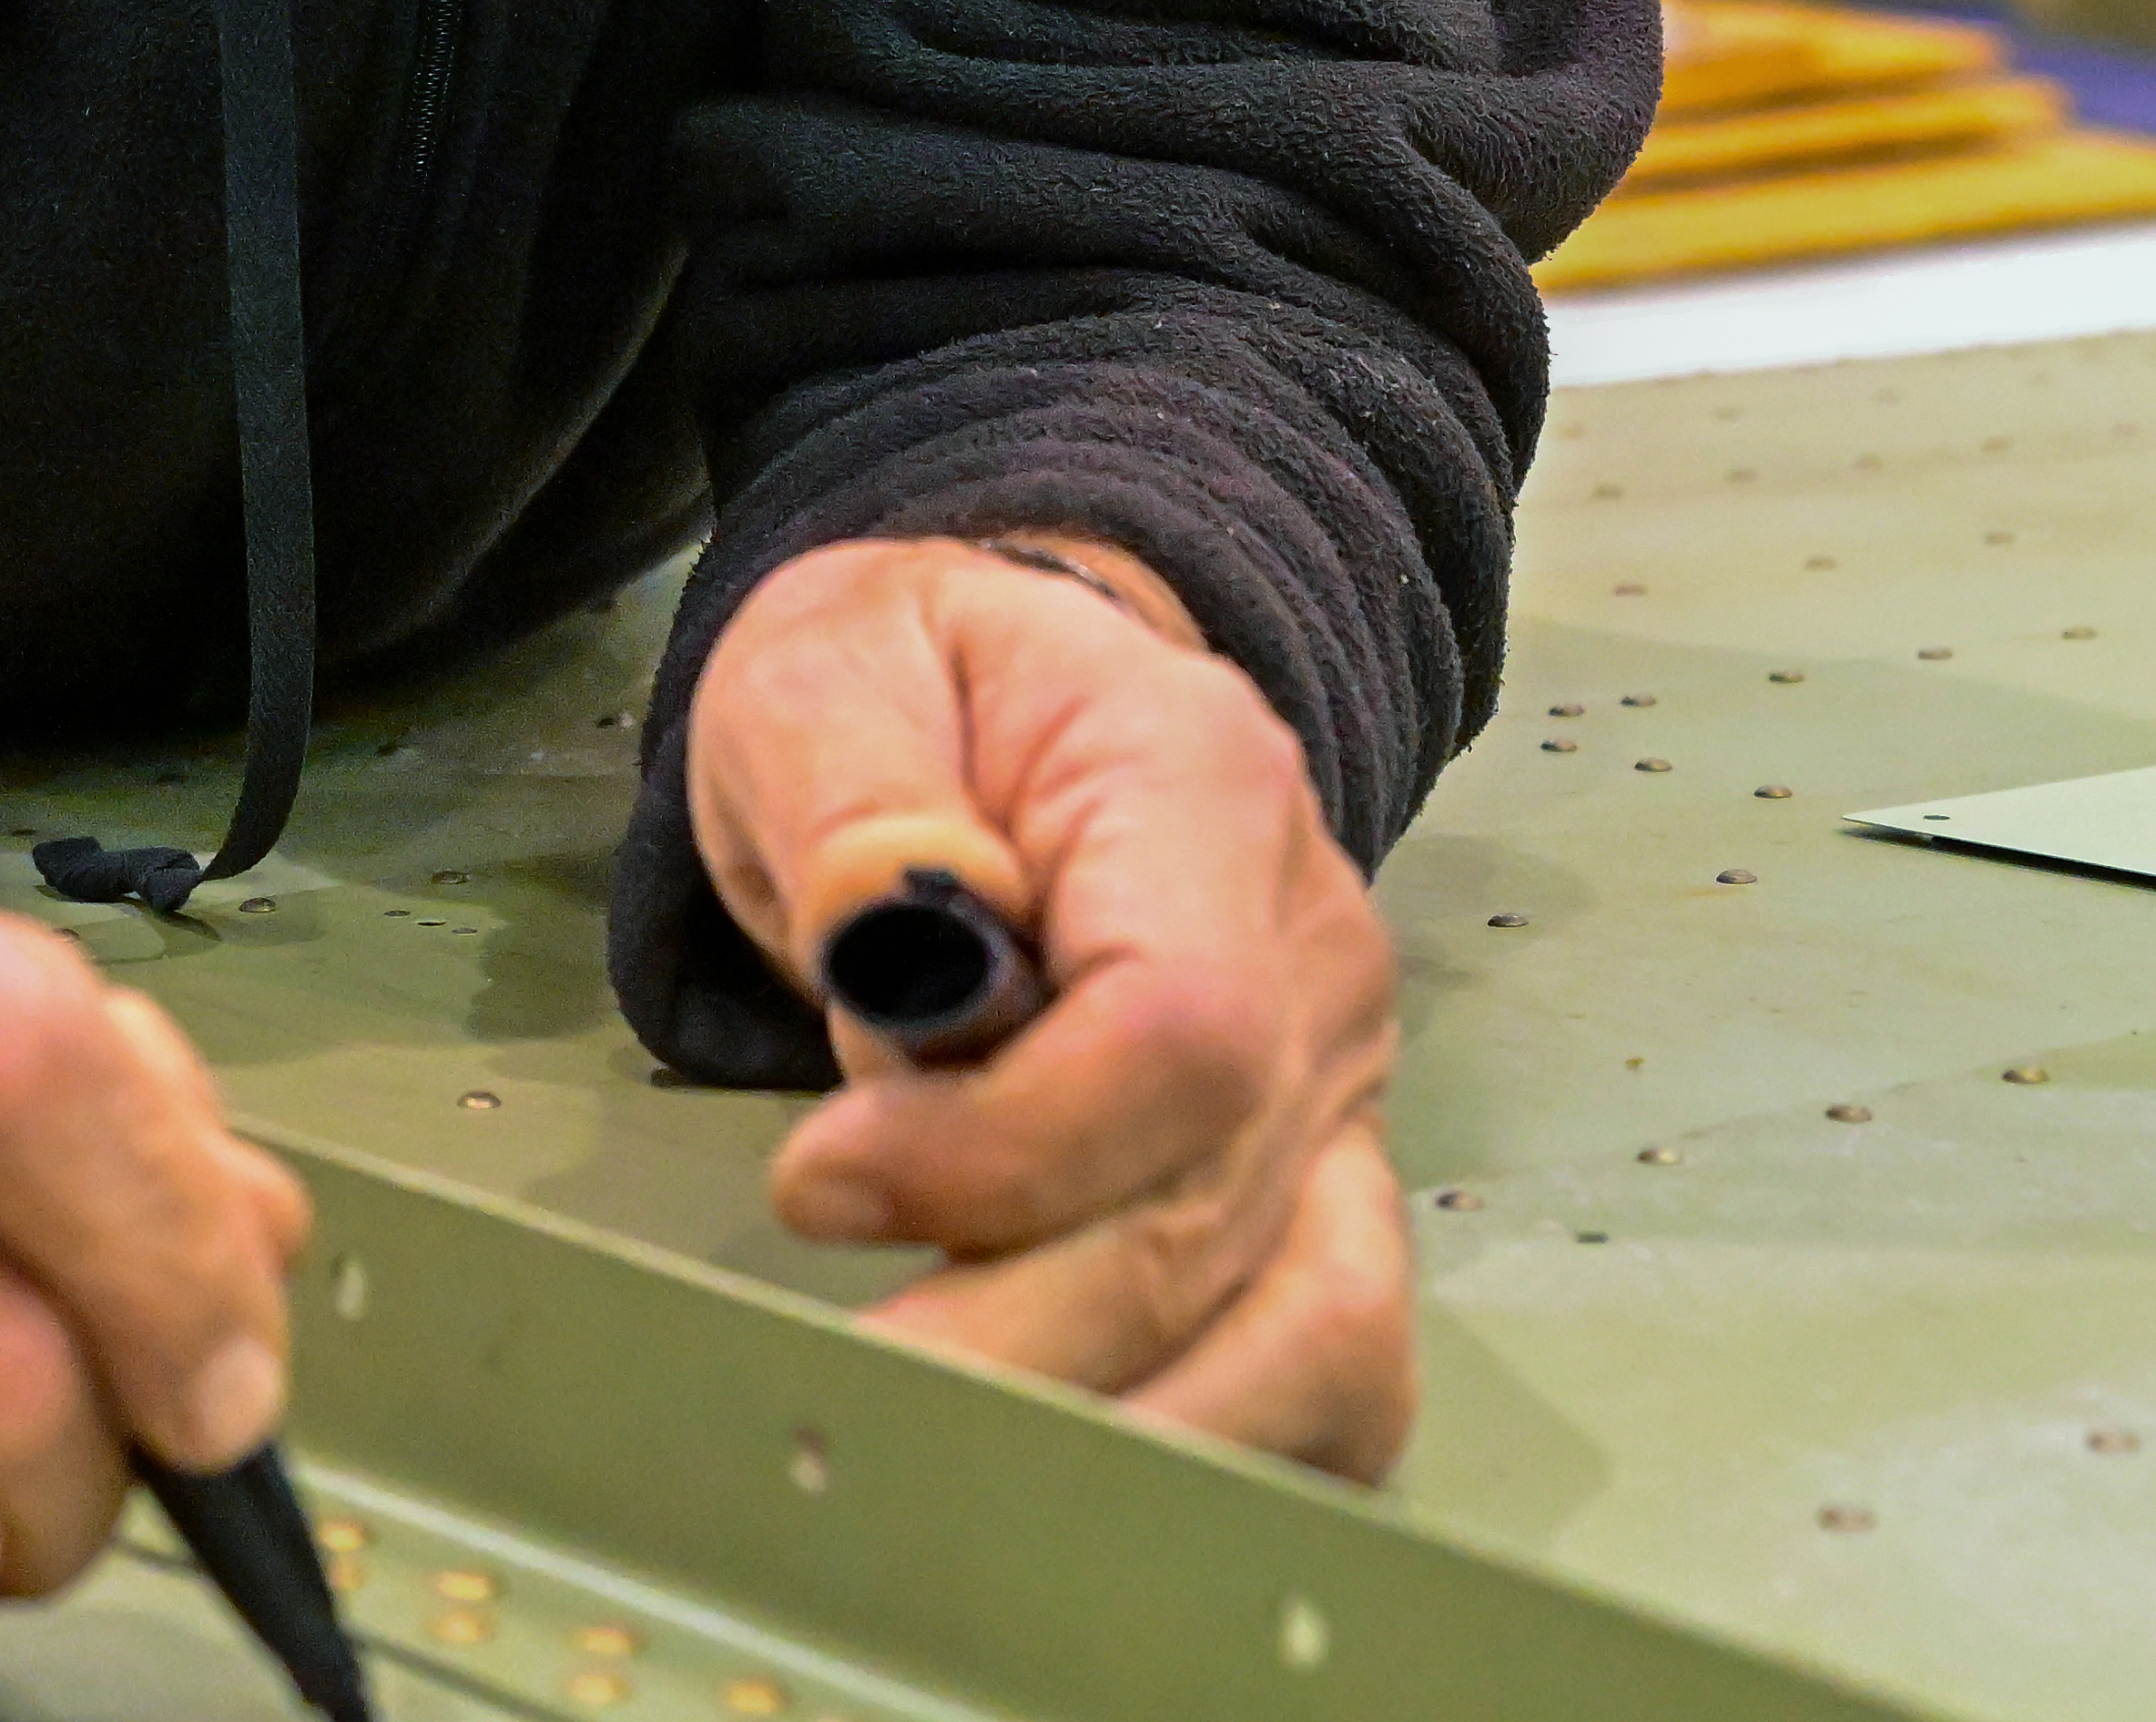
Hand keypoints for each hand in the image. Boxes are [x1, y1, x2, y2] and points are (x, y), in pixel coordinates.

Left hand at [684, 534, 1414, 1475]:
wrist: (1025, 703)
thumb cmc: (917, 690)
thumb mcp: (829, 666)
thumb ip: (850, 792)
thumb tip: (888, 936)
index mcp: (1208, 795)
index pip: (1178, 1030)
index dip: (1006, 1152)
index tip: (815, 1185)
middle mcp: (1316, 964)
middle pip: (1226, 1225)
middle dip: (1019, 1351)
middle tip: (839, 1397)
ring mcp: (1340, 1103)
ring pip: (1323, 1341)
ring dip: (1131, 1443)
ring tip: (942, 1462)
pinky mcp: (1321, 1209)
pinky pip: (1326, 1384)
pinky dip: (1209, 1461)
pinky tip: (1056, 1489)